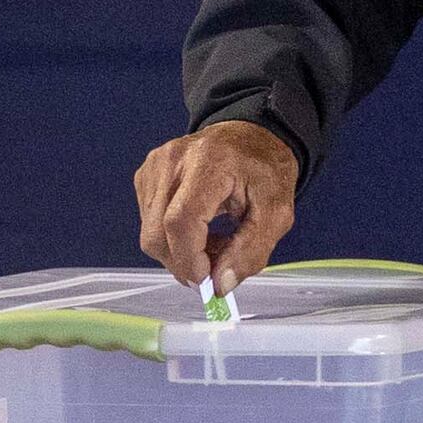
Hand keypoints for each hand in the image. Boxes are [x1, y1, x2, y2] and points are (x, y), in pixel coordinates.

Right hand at [132, 120, 300, 297]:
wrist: (250, 137)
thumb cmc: (265, 173)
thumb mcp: (276, 214)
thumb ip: (251, 251)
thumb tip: (219, 285)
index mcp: (209, 163)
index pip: (181, 221)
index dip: (189, 259)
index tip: (209, 280)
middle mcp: (172, 160)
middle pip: (157, 232)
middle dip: (183, 263)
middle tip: (215, 266)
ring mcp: (154, 166)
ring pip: (150, 233)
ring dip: (179, 252)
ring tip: (212, 243)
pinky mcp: (145, 175)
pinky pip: (148, 222)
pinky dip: (171, 238)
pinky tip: (197, 229)